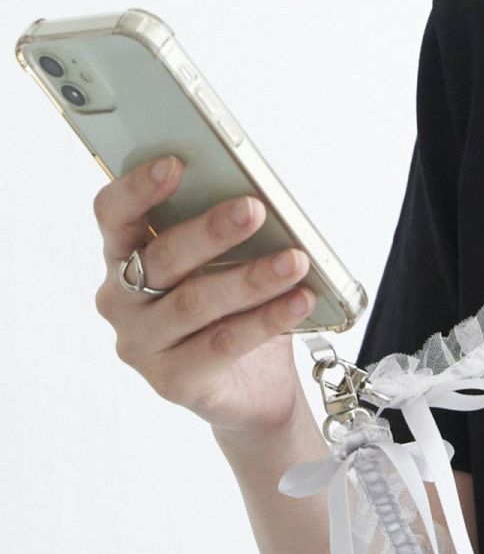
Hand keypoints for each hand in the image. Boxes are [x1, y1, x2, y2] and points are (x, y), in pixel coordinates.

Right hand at [93, 155, 315, 437]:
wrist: (254, 389)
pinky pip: (222, 344)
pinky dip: (266, 320)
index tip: (175, 163)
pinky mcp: (171, 382)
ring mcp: (142, 344)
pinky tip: (299, 302)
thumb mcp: (228, 265)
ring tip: (295, 261)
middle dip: (211, 231)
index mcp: (124, 257)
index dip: (138, 188)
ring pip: (195, 303)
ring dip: (251, 278)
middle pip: (161, 258)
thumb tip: (259, 199)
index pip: (114, 215)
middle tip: (254, 209)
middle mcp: (121, 300)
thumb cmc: (235, 311)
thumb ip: (227, 235)